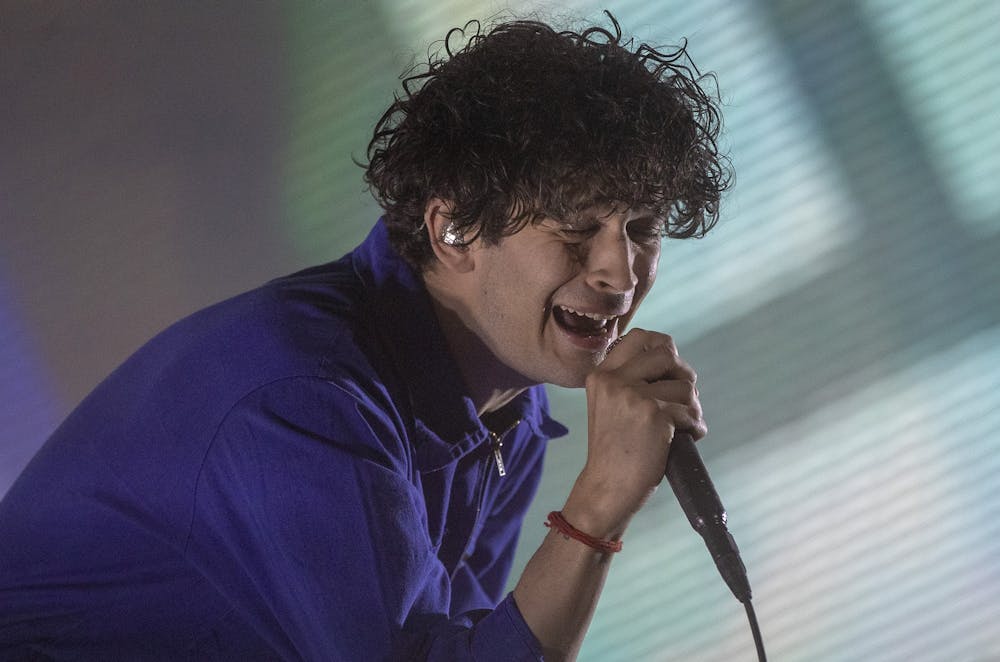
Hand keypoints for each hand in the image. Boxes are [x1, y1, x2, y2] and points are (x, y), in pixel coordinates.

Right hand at [563, 329, 704, 536]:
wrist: (607, 487)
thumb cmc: (616, 451)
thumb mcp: (611, 405)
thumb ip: (632, 380)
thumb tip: (676, 362)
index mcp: (602, 375)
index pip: (639, 337)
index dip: (663, 347)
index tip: (671, 368)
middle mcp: (614, 380)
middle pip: (667, 354)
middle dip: (684, 376)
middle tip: (683, 400)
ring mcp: (633, 395)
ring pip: (684, 386)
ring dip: (692, 408)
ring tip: (683, 427)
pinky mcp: (653, 414)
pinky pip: (690, 412)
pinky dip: (694, 427)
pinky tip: (684, 439)